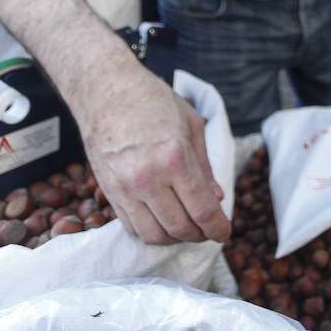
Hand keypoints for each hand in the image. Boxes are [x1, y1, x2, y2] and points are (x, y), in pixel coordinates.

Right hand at [75, 61, 229, 244]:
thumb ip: (204, 167)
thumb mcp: (191, 125)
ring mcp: (125, 188)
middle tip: (208, 230)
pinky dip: (151, 232)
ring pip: (154, 235)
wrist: (106, 91)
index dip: (218, 228)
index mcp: (175, 158)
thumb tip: (217, 198)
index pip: (202, 210)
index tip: (224, 233)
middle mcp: (149, 178)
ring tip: (187, 228)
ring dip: (175, 239)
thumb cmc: (153, 101)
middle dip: (200, 235)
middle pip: (180, 228)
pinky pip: (131, 227)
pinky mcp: (109, 192)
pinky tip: (163, 221)